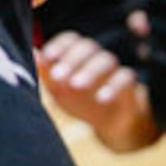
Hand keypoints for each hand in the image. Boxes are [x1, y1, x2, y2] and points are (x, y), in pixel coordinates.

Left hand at [37, 29, 159, 151]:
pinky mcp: (132, 84)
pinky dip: (114, 87)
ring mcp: (116, 69)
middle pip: (87, 47)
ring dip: (90, 72)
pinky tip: (101, 98)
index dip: (59, 46)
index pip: (71, 40)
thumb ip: (47, 73)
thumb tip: (33, 53)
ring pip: (107, 60)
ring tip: (75, 85)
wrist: (113, 125)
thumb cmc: (81, 102)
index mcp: (79, 55)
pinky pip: (126, 78)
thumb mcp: (60, 91)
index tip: (47, 56)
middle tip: (57, 76)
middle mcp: (98, 57)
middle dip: (71, 60)